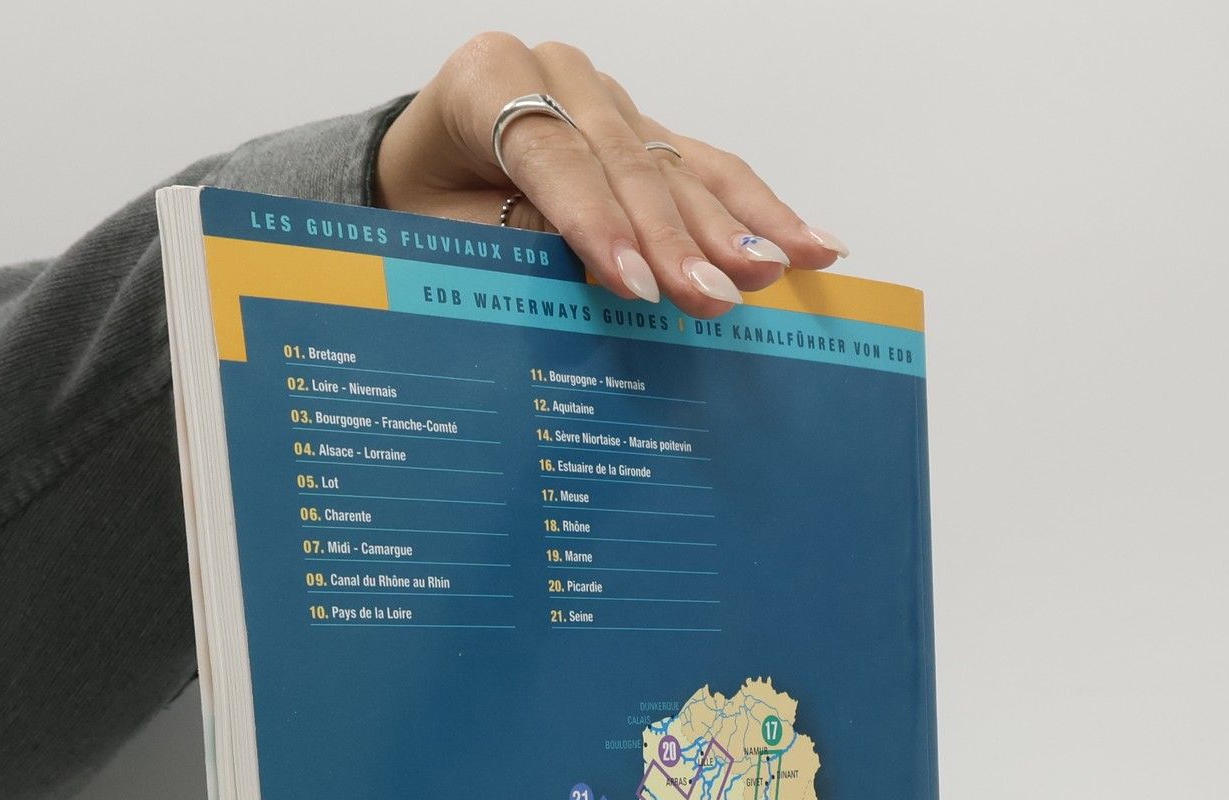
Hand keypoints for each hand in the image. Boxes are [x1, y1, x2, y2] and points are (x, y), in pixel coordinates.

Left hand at [374, 34, 847, 318]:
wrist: (419, 178)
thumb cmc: (422, 210)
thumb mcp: (444, 232)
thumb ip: (519, 237)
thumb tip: (612, 268)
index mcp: (487, 79)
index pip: (557, 156)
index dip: (598, 225)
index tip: (637, 286)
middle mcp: (555, 73)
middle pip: (627, 162)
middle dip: (675, 238)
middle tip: (715, 296)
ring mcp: (606, 99)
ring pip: (679, 164)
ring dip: (734, 226)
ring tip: (779, 269)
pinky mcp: (644, 131)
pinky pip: (706, 169)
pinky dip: (755, 211)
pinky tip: (808, 241)